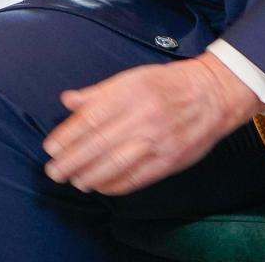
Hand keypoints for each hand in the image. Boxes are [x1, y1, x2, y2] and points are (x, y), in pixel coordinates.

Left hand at [41, 54, 264, 195]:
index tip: (51, 148)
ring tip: (73, 180)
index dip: (67, 136)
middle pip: (99, 143)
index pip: (90, 119)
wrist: (213, 94)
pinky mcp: (170, 160)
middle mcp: (142, 117)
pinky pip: (137, 177)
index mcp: (129, 92)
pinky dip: (116, 184)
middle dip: (72, 160)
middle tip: (54, 171)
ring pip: (116, 163)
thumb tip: (68, 101)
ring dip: (90, 175)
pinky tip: (100, 186)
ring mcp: (158, 141)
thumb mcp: (131, 77)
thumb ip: (98, 92)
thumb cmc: (167, 84)